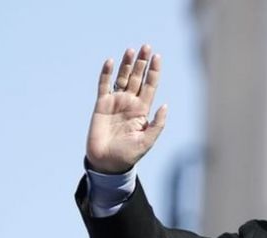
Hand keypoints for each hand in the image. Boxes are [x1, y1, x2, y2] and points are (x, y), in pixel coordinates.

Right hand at [86, 45, 167, 173]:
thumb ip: (157, 124)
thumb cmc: (128, 155)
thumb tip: (165, 105)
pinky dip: (106, 73)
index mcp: (143, 111)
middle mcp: (130, 103)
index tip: (157, 56)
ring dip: (127, 64)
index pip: (150, 86)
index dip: (154, 72)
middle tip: (146, 46)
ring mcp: (116, 102)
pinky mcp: (101, 104)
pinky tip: (110, 61)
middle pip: (138, 78)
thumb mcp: (147, 141)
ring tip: (132, 50)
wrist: (107, 162)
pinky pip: (104, 85)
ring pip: (122, 78)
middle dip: (142, 63)